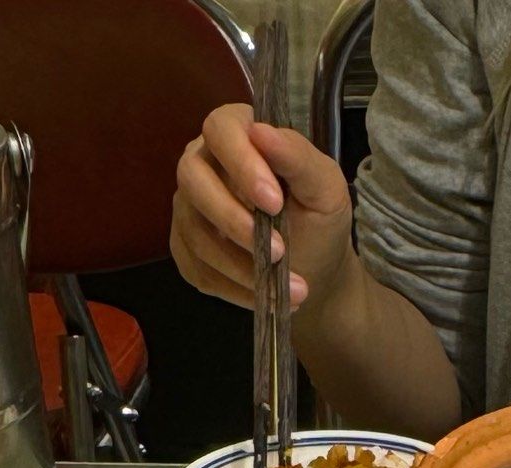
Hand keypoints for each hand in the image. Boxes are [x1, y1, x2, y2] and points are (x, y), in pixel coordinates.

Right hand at [171, 107, 356, 318]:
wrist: (315, 271)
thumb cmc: (320, 219)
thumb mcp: (325, 187)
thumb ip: (298, 157)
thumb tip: (261, 133)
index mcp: (239, 134)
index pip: (220, 129)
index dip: (241, 163)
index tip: (273, 202)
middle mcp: (205, 164)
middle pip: (192, 177)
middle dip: (232, 218)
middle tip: (278, 250)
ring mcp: (190, 208)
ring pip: (194, 231)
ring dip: (239, 264)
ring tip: (286, 286)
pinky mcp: (186, 248)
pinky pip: (197, 268)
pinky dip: (233, 288)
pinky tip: (264, 296)